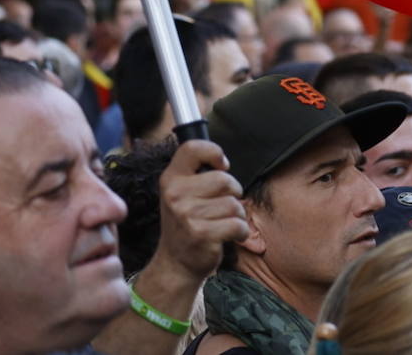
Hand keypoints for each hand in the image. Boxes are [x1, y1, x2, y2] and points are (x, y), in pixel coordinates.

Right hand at [156, 140, 248, 280]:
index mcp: (171, 179)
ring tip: (223, 222)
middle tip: (222, 206)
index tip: (221, 166)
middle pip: (224, 179)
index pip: (192, 147)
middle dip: (233, 192)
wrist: (176, 263)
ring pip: (234, 204)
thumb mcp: (182, 193)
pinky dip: (241, 231)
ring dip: (237, 215)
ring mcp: (186, 215)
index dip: (214, 152)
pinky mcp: (201, 234)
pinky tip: (229, 235)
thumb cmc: (187, 223)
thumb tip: (223, 162)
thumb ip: (198, 174)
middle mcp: (175, 195)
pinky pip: (238, 224)